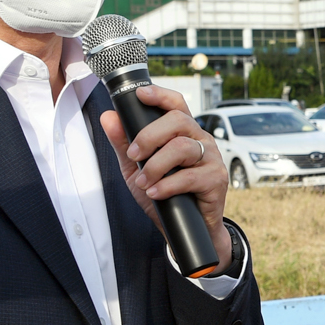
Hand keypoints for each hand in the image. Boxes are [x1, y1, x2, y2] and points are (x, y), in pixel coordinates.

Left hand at [99, 85, 232, 268]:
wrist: (187, 229)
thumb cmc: (166, 195)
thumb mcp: (137, 169)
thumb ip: (123, 144)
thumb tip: (108, 118)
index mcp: (184, 132)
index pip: (176, 105)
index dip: (160, 95)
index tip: (141, 95)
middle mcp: (200, 140)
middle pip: (178, 121)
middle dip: (149, 136)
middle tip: (134, 155)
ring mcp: (211, 158)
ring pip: (182, 147)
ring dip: (156, 165)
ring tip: (144, 181)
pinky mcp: (216, 179)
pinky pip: (189, 176)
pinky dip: (167, 185)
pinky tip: (155, 192)